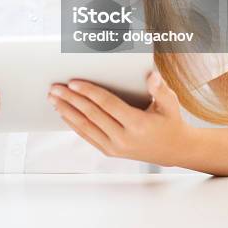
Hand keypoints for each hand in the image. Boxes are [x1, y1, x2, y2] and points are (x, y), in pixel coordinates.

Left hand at [47, 71, 192, 166]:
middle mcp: (123, 138)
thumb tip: (151, 76)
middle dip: (70, 100)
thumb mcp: (170, 103)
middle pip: (91, 115)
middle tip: (55, 87)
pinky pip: (87, 136)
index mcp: (137, 124)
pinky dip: (73, 124)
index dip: (89, 92)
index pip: (106, 104)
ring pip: (85, 127)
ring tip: (53, 98)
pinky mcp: (110, 151)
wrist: (174, 150)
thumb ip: (160, 89)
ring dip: (67, 111)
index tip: (73, 82)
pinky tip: (63, 113)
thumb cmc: (170, 121)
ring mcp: (115, 147)